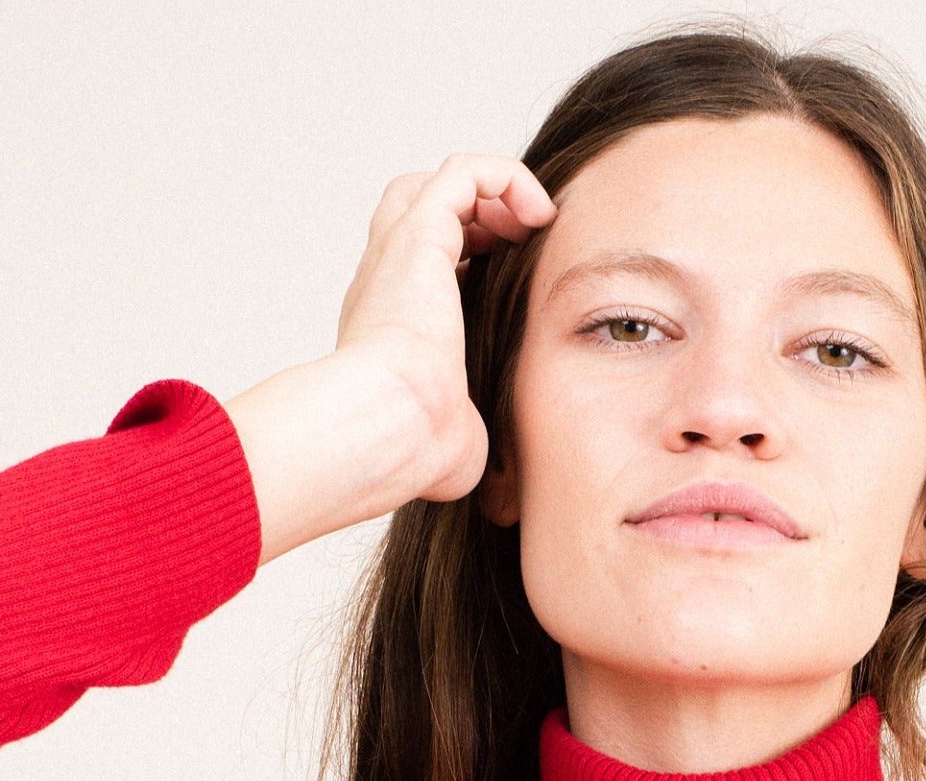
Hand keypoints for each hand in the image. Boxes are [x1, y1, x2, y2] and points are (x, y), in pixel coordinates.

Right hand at [224, 154, 556, 563]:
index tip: (510, 283)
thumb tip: (483, 461)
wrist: (393, 428)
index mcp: (391, 327)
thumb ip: (468, 434)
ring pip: (439, 184)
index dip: (470, 261)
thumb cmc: (417, 448)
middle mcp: (387, 281)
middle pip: (421, 213)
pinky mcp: (421, 234)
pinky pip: (466, 173)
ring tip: (531, 224)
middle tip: (516, 247)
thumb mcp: (454, 442)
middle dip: (476, 218)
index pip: (425, 270)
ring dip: (491, 193)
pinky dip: (506, 177)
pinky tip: (538, 213)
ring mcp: (398, 253)